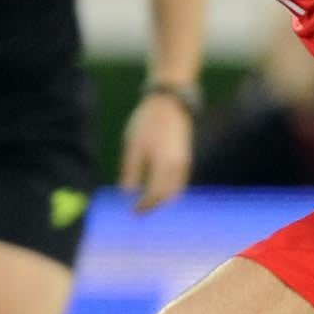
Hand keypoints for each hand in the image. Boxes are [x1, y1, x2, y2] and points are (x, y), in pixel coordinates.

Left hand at [121, 91, 195, 212]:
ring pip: (177, 189)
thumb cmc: (148, 121)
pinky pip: (181, 180)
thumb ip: (130, 170)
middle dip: (154, 205)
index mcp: (163, 165)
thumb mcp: (133, 145)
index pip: (155, 194)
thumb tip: (126, 193)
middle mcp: (178, 167)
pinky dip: (171, 189)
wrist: (170, 101)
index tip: (133, 211)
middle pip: (168, 195)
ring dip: (164, 199)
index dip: (144, 205)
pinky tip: (160, 187)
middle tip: (140, 210)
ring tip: (149, 201)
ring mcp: (185, 162)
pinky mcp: (187, 156)